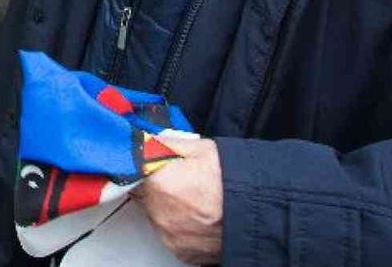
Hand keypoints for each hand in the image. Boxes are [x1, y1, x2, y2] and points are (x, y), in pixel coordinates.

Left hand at [129, 137, 223, 263]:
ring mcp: (170, 235)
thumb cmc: (234, 179)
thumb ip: (165, 143)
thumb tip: (146, 140)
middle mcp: (159, 213)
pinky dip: (179, 225)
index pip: (130, 172)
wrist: (262, 212)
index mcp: (159, 183)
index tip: (146, 162)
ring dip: (166, 206)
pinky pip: (170, 234)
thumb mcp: (199, 148)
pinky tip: (197, 215)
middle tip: (178, 178)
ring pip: (155, 215)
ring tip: (193, 198)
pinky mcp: (181, 251)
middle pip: (142, 195)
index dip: (140, 166)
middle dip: (155, 186)